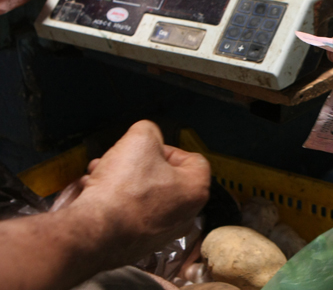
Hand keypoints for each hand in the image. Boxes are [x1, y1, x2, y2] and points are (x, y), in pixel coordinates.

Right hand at [70, 120, 210, 267]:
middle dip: (137, 164)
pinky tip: (94, 192)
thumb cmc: (124, 188)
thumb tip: (148, 136)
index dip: (168, 148)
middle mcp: (185, 215)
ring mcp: (163, 232)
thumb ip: (149, 131)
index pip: (192, 160)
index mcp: (196, 190)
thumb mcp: (140, 140)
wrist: (94, 232)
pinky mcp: (139, 243)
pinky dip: (114, 200)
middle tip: (119, 158)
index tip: (146, 149)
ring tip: (100, 172)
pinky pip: (131, 213)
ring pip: (144, 194)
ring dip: (121, 179)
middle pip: (164, 177)